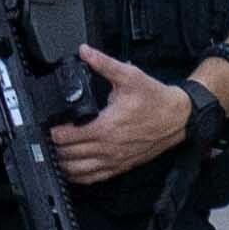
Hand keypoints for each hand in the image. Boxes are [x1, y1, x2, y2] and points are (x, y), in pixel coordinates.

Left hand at [45, 48, 210, 190]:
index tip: (51, 125)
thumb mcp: (129, 76)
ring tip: (57, 153)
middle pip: (69, 156)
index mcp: (106, 127)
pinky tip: (72, 170)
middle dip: (55, 147)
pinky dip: (79, 176)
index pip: (68, 137)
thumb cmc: (155, 99)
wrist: (178, 117)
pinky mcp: (121, 166)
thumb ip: (104, 64)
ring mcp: (114, 160)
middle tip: (50, 138)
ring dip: (64, 164)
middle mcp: (108, 148)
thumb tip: (85, 51)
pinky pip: (93, 178)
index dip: (55, 132)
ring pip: (78, 171)